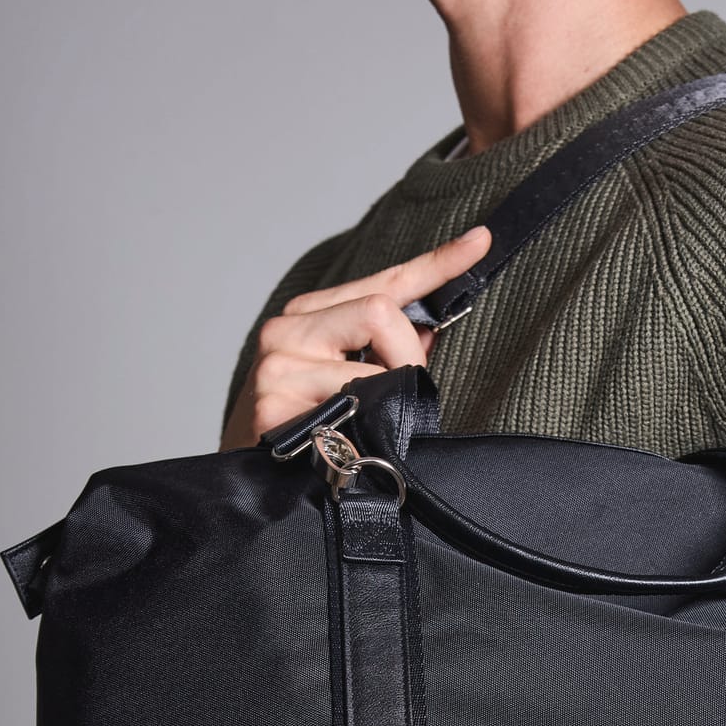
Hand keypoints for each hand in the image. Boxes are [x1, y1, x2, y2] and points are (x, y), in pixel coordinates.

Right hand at [220, 226, 491, 450]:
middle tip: (404, 393)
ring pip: (371, 366)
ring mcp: (276, 366)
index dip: (436, 264)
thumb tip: (430, 325)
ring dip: (387, 399)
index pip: (383, 283)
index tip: (480, 241)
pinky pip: (352, 408)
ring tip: (366, 428)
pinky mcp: (274, 405)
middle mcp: (286, 330)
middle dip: (408, 355)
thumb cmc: (303, 432)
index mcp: (308, 316)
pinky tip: (349, 443)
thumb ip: (388, 350)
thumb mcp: (346, 381)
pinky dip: (366, 427)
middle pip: (380, 311)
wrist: (245, 484)